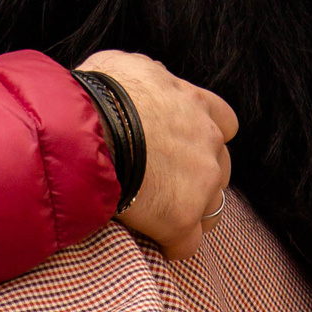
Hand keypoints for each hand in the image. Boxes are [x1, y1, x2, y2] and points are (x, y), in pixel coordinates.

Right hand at [78, 50, 237, 260]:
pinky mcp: (182, 219)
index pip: (225, 123)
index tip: (183, 143)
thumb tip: (152, 80)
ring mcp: (201, 182)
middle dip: (199, 176)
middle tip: (165, 181)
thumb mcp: (125, 66)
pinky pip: (188, 244)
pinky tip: (153, 240)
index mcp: (196, 103)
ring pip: (211, 208)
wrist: (87, 131)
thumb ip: (150, 76)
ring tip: (160, 214)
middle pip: (221, 168)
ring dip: (190, 211)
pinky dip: (173, 244)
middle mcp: (208, 141)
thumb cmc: (99, 95)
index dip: (205, 136)